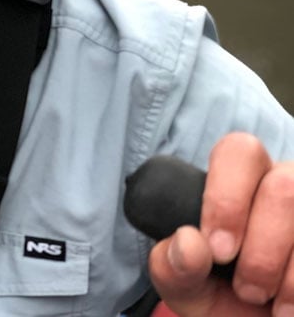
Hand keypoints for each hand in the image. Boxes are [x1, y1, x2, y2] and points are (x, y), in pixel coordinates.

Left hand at [148, 133, 293, 315]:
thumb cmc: (222, 296)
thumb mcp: (187, 285)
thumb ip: (172, 265)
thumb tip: (187, 241)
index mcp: (240, 179)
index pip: (238, 152)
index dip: (227, 198)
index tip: (217, 250)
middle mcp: (284, 184)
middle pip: (283, 185)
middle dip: (262, 245)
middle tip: (245, 286)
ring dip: (284, 271)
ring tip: (264, 300)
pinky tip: (288, 307)